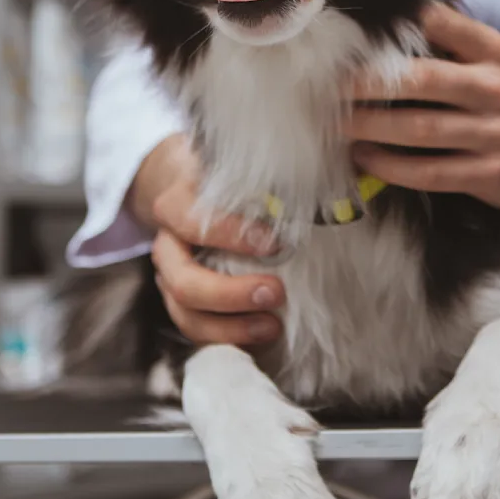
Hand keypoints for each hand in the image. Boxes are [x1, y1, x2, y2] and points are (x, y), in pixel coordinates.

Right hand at [127, 134, 286, 345]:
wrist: (189, 188)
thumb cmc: (226, 178)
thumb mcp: (238, 164)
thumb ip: (269, 168)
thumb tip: (332, 158)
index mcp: (176, 206)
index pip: (190, 221)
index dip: (228, 234)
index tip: (275, 242)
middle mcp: (167, 247)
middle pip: (183, 282)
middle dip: (230, 294)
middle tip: (277, 292)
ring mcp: (171, 279)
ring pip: (186, 315)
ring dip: (230, 328)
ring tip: (273, 327)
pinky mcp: (184, 304)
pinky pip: (198, 332)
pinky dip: (229, 340)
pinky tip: (262, 338)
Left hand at [346, 3, 499, 214]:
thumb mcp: (498, 61)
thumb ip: (452, 40)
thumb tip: (388, 20)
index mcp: (492, 51)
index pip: (439, 24)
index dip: (393, 25)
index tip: (348, 33)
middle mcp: (495, 89)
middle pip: (421, 80)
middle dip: (367, 83)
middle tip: (326, 86)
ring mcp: (495, 134)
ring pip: (420, 129)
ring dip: (370, 127)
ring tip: (336, 124)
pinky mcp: (490, 174)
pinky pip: (430, 171)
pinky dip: (391, 166)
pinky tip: (364, 158)